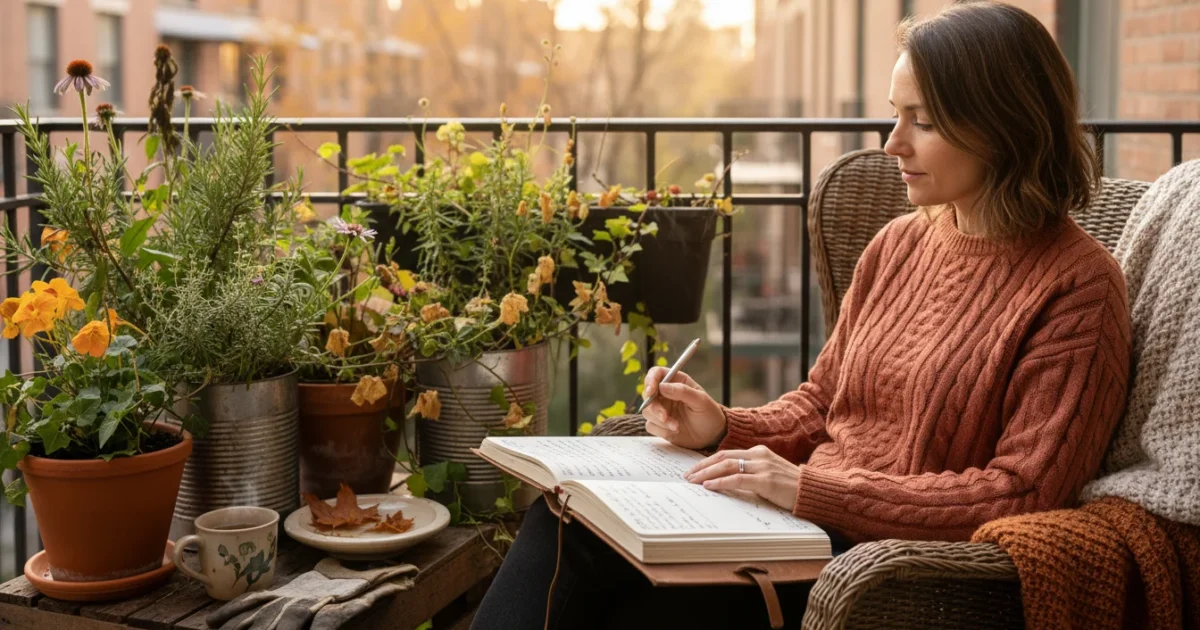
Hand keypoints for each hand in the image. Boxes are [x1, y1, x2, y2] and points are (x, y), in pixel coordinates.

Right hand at [641, 367, 725, 449]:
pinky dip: (661, 429)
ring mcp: (662, 409)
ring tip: (676, 426)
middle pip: (647, 394)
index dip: (650, 380)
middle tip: (664, 416)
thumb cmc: (709, 414)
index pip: (656, 373)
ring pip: (647, 411)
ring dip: (660, 420)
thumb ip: (682, 391)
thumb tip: (662, 386)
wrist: (712, 436)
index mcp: (676, 381)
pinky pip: (650, 425)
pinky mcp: (659, 424)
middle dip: (654, 407)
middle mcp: (666, 394)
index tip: (651, 391)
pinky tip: (675, 430)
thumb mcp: (701, 401)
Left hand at [684, 445, 800, 511]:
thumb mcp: (769, 475)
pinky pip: (737, 479)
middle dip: (702, 466)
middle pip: (723, 457)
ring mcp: (763, 467)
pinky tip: (709, 486)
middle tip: (687, 476)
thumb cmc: (791, 487)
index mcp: (758, 452)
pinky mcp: (766, 480)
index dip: (707, 461)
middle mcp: (759, 455)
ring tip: (693, 481)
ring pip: (727, 466)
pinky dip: (720, 482)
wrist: (813, 492)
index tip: (694, 470)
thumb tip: (726, 481)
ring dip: (706, 474)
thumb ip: (751, 473)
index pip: (727, 453)